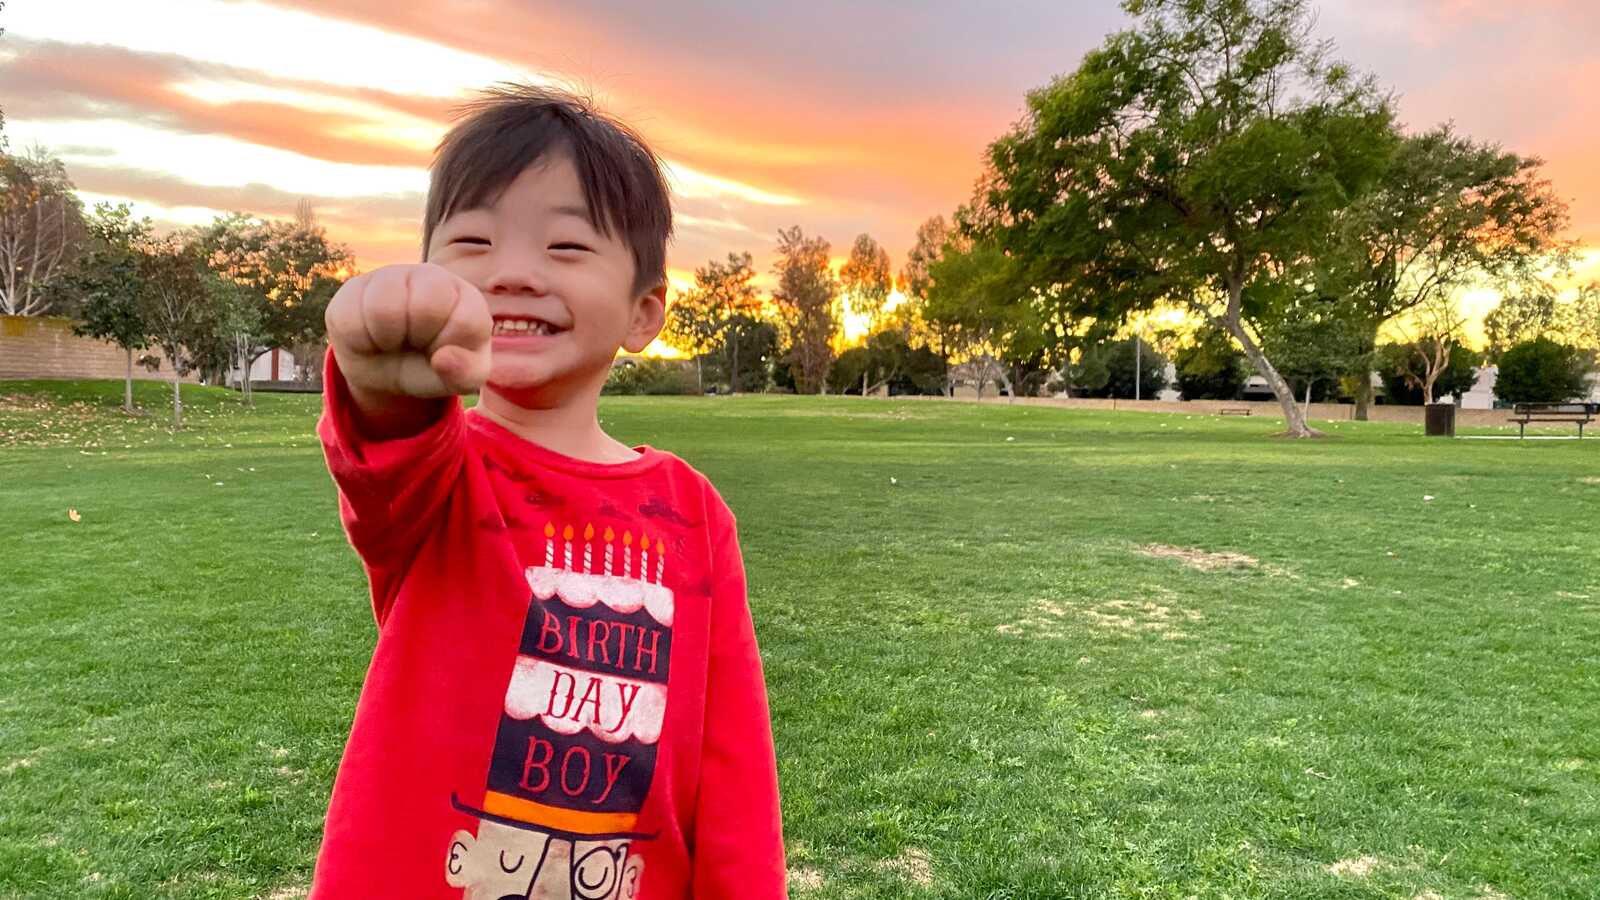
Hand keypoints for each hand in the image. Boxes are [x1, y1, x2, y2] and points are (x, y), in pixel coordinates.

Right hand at [326, 263, 491, 399]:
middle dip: (418, 339)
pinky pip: (351, 319)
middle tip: (415, 343)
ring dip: (386, 339)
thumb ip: (465, 374)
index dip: (450, 349)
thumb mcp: (458, 379)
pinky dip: (360, 340)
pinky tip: (370, 336)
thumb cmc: (431, 367)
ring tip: (392, 339)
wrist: (386, 368)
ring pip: (383, 309)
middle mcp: (431, 277)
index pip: (466, 322)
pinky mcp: (355, 288)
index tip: (443, 352)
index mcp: (465, 298)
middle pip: (424, 308)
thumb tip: (443, 360)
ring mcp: (391, 277)